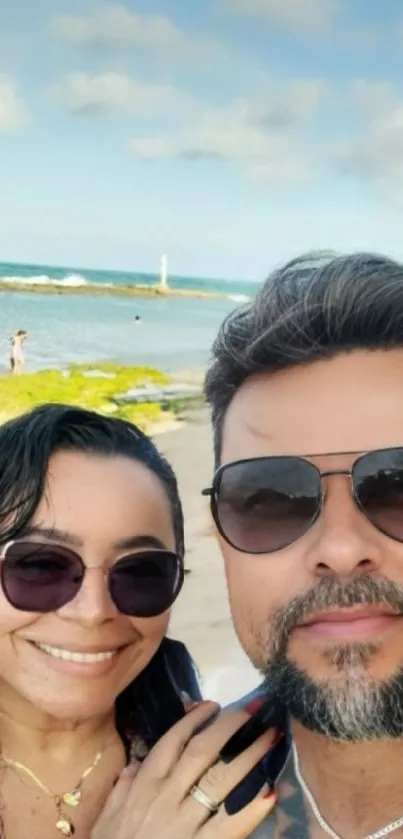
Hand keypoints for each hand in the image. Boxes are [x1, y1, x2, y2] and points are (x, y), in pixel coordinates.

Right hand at [92, 702, 276, 838]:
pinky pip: (231, 825)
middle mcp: (166, 797)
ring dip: (249, 756)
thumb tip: (136, 765)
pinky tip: (271, 791)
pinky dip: (252, 809)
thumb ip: (122, 789)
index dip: (195, 720)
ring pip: (221, 780)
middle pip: (203, 751)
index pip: (172, 741)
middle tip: (256, 708)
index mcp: (144, 785)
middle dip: (231, 726)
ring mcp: (185, 823)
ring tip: (271, 738)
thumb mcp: (106, 819)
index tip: (214, 705)